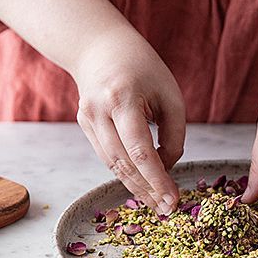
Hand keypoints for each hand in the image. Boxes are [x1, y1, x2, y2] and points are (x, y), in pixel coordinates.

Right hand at [72, 33, 185, 214]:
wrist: (98, 47)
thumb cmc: (142, 67)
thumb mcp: (169, 93)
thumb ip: (173, 133)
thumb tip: (165, 168)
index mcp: (121, 99)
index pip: (139, 150)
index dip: (157, 179)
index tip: (173, 200)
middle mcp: (98, 112)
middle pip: (123, 163)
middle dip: (146, 190)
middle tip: (167, 210)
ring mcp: (86, 120)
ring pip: (112, 164)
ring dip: (135, 187)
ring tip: (157, 204)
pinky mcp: (84, 125)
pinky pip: (106, 156)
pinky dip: (125, 172)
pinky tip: (142, 184)